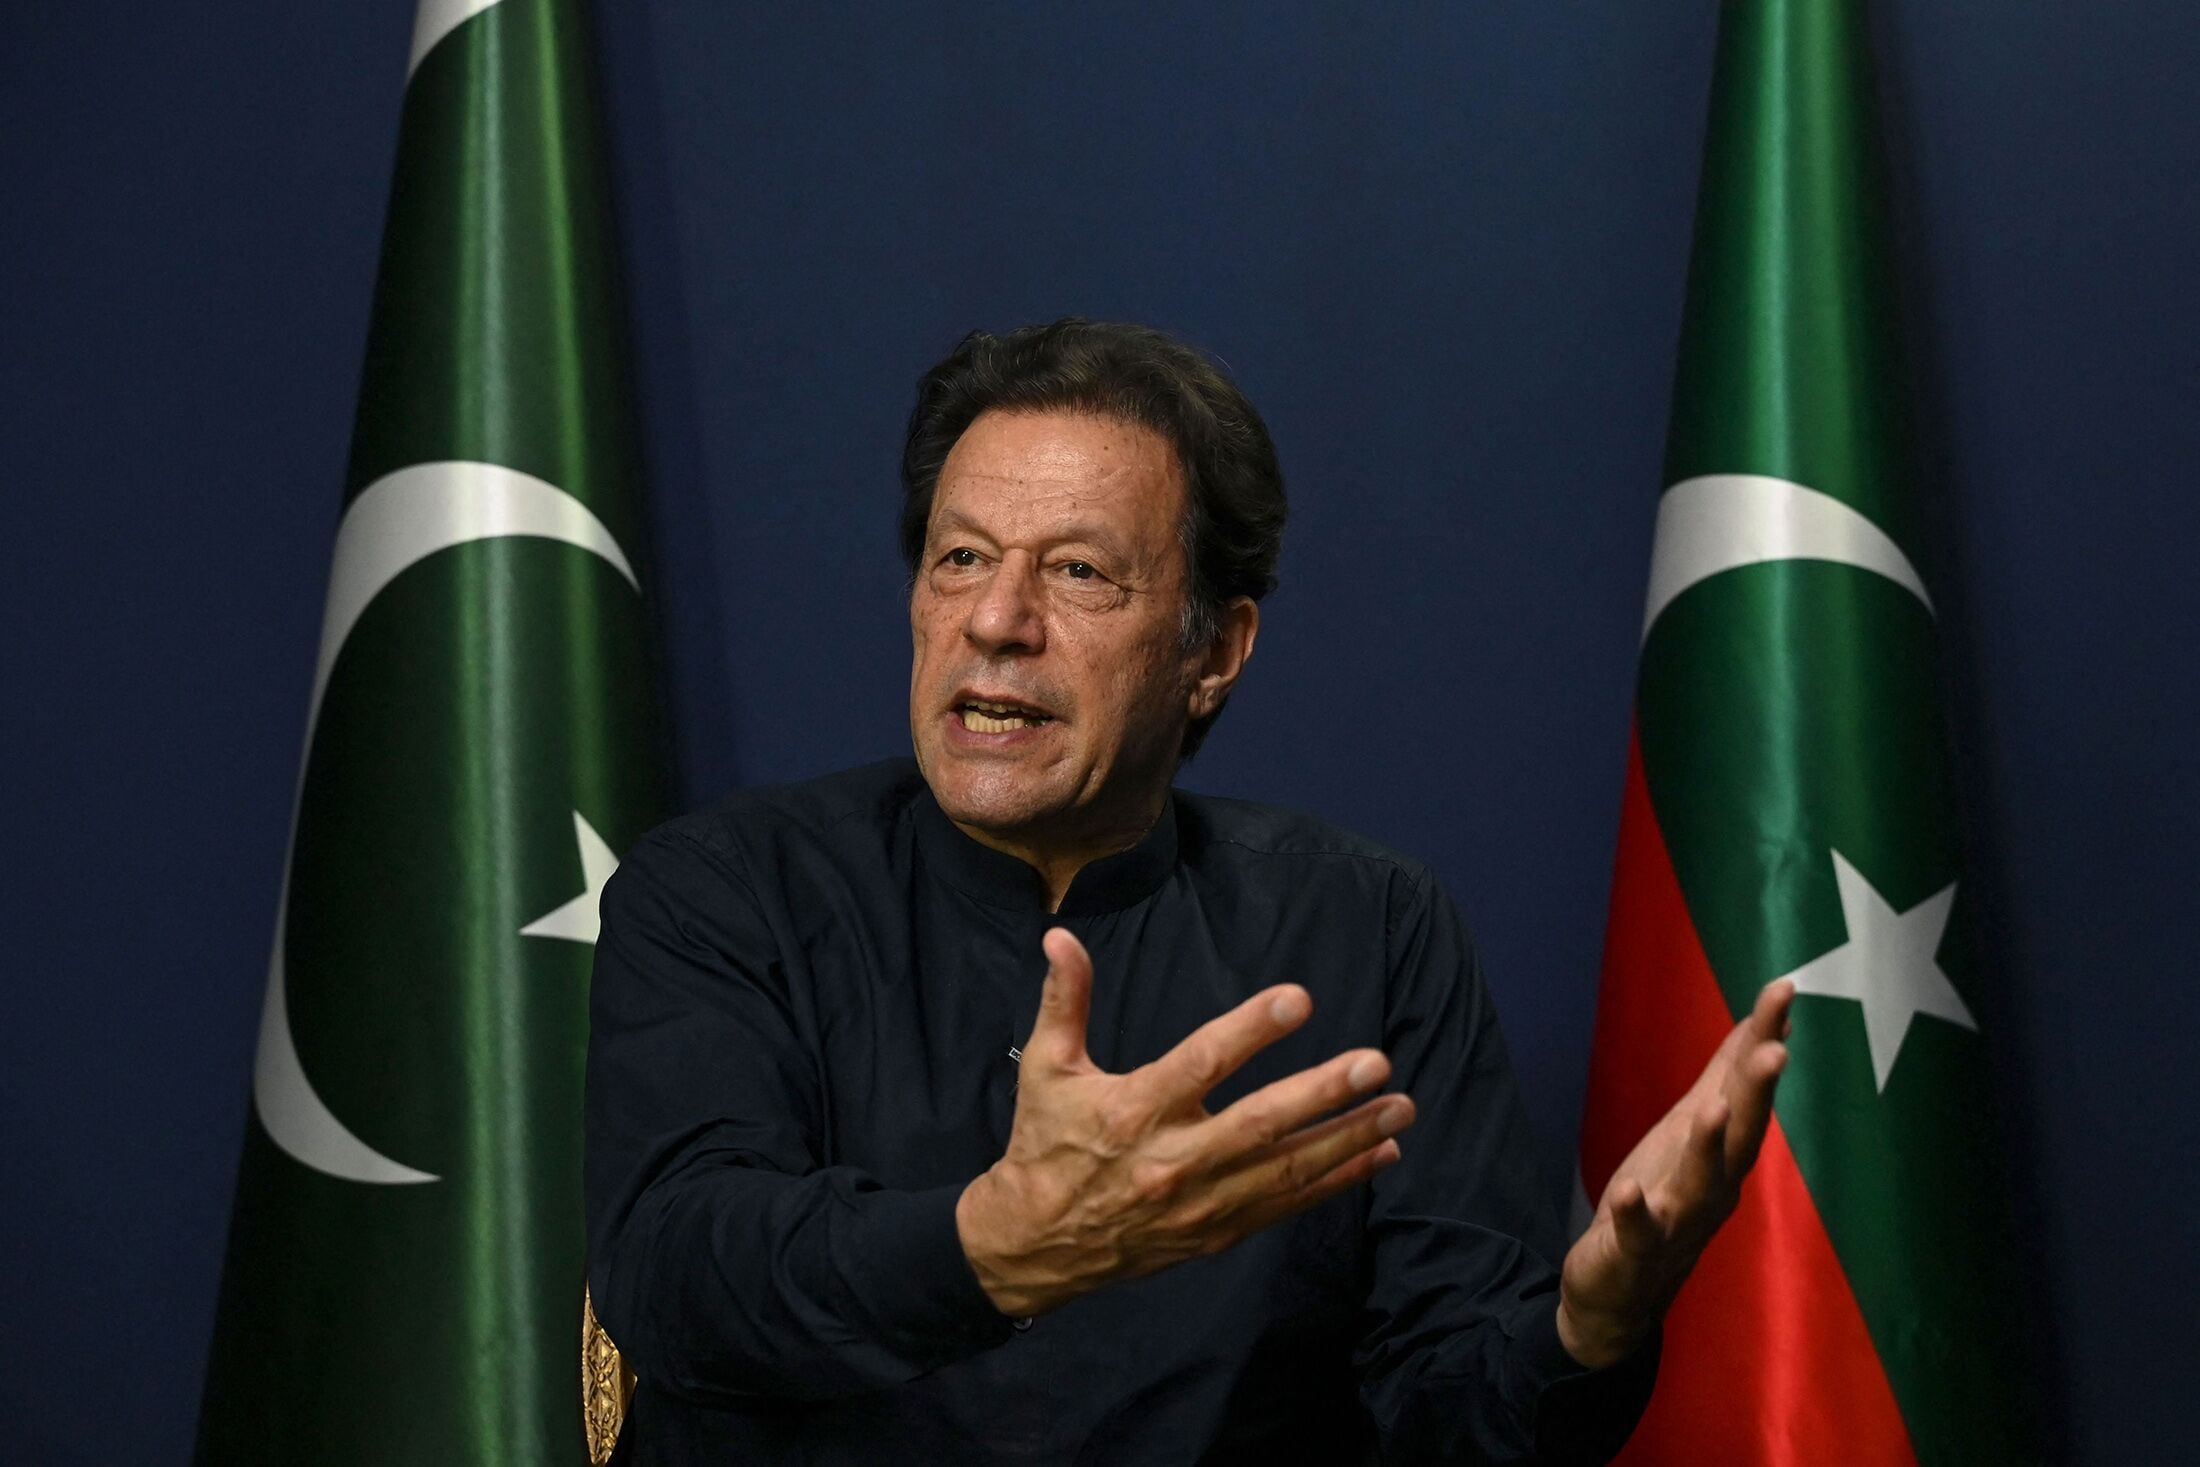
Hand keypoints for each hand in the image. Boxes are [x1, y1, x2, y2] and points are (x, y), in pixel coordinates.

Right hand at [955, 927, 1415, 1317]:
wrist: (1037, 1243)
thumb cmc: (1047, 1143)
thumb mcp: (1045, 1067)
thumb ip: (1063, 999)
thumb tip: (1060, 933)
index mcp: (1133, 1110)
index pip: (1200, 1064)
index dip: (1250, 1031)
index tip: (1298, 999)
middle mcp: (1173, 1160)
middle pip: (1260, 1125)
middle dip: (1322, 1093)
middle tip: (1376, 1062)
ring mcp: (1201, 1202)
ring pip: (1287, 1170)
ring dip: (1349, 1138)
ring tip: (1400, 1107)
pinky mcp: (1218, 1231)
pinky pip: (1287, 1205)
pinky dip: (1338, 1180)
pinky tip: (1381, 1154)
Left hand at [1557, 978, 1794, 1367]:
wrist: (1622, 1290)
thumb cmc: (1664, 1198)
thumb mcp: (1692, 1131)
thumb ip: (1726, 1081)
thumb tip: (1764, 1024)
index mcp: (1725, 1153)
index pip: (1750, 1090)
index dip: (1766, 1039)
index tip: (1783, 989)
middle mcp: (1714, 1187)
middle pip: (1742, 1136)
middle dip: (1756, 1093)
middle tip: (1775, 1048)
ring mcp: (1677, 1221)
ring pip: (1701, 1184)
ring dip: (1708, 1146)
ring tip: (1714, 1107)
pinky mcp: (1635, 1251)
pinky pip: (1638, 1232)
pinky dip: (1636, 1212)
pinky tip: (1629, 1188)